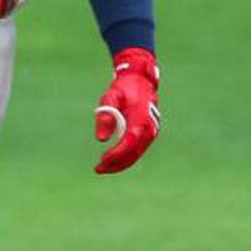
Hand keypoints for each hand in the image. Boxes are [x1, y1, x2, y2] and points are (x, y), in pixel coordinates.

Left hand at [94, 48, 160, 173]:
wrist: (140, 81)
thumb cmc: (123, 88)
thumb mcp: (110, 97)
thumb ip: (105, 116)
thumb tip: (101, 139)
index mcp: (141, 118)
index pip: (129, 143)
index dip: (116, 154)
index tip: (102, 160)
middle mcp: (150, 128)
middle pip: (133, 153)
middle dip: (116, 164)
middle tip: (98, 169)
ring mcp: (152, 132)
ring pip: (136, 155)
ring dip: (120, 164)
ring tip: (102, 168)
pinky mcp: (149, 134)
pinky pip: (137, 151)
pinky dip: (126, 158)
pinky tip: (112, 162)